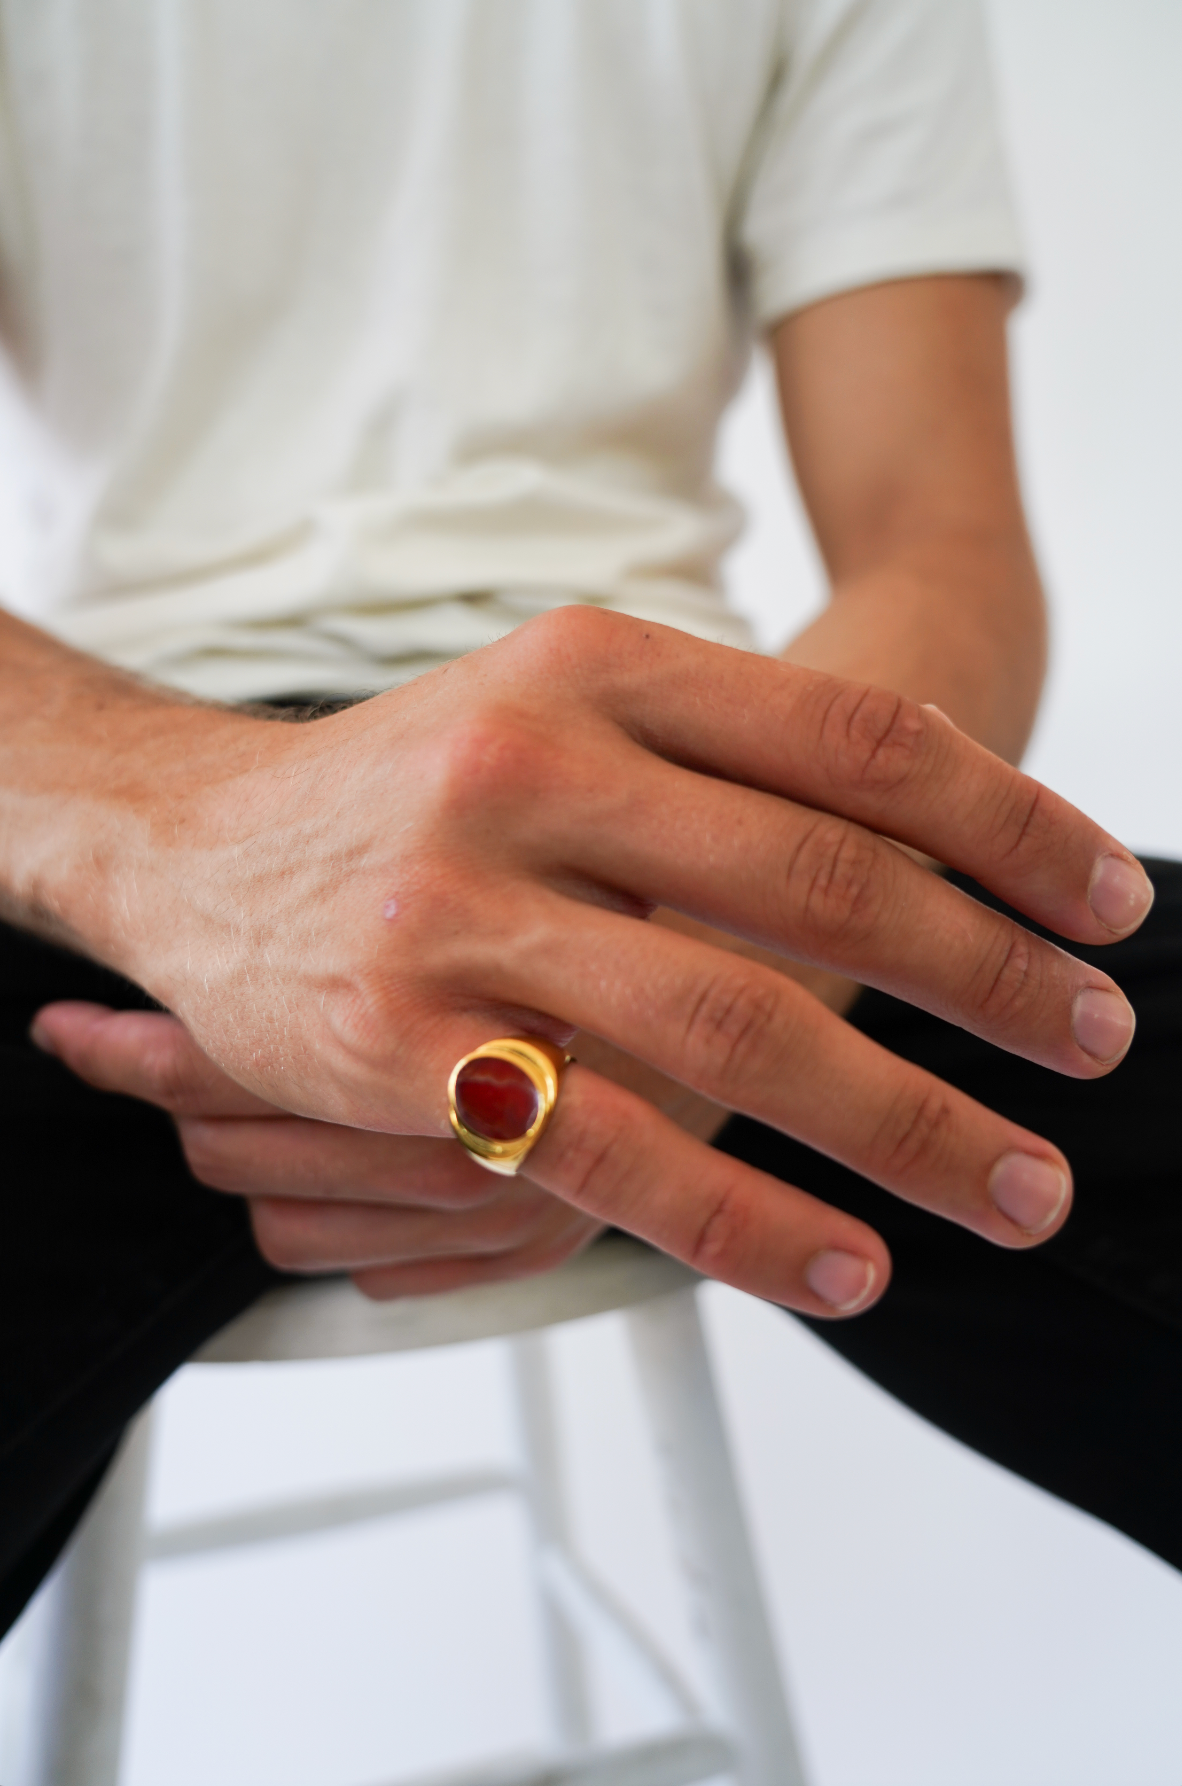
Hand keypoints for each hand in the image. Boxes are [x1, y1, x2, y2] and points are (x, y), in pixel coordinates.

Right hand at [28, 608, 1152, 1316]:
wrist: (196, 844)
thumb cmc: (412, 782)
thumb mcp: (557, 706)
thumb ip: (719, 753)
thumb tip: (934, 827)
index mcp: (595, 666)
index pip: (855, 740)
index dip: (1010, 824)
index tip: (1106, 902)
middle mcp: (534, 768)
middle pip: (827, 884)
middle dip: (994, 980)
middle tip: (1096, 1045)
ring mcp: (464, 909)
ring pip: (735, 1032)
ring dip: (908, 1127)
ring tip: (1016, 1187)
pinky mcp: (408, 1048)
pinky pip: (612, 1150)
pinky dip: (747, 1221)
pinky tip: (845, 1266)